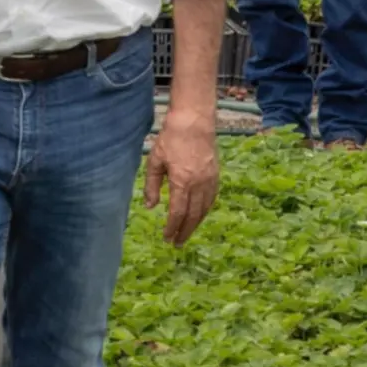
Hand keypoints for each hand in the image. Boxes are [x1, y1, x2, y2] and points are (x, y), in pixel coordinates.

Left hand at [141, 107, 219, 247]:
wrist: (194, 122)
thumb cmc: (171, 140)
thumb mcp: (155, 161)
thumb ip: (152, 186)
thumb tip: (151, 207)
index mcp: (182, 182)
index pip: (178, 212)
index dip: (172, 227)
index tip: (166, 237)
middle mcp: (199, 184)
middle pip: (193, 215)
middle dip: (184, 231)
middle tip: (177, 244)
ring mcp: (210, 180)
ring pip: (204, 209)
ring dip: (195, 224)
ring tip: (186, 234)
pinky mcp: (216, 176)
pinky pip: (211, 199)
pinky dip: (204, 211)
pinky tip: (198, 216)